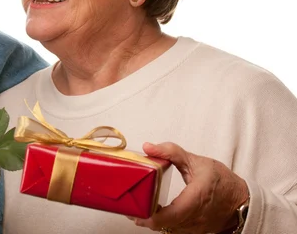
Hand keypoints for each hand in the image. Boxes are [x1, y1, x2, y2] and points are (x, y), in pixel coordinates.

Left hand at [133, 142, 248, 233]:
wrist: (242, 200)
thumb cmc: (222, 181)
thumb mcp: (196, 161)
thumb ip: (171, 152)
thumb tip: (149, 147)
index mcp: (195, 198)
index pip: (171, 215)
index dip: (151, 216)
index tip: (136, 209)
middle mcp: (195, 217)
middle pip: (164, 225)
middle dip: (144, 218)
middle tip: (130, 207)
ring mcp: (195, 228)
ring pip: (168, 230)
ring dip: (152, 222)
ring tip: (138, 209)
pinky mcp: (194, 232)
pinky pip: (174, 231)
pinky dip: (162, 224)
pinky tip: (154, 214)